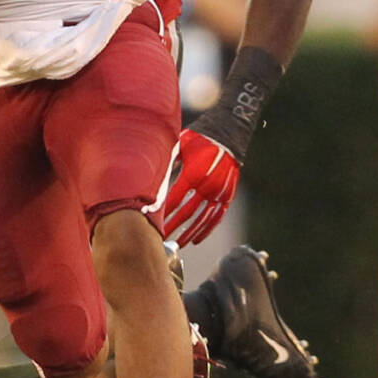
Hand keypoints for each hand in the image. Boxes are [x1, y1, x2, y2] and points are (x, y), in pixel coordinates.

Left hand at [149, 128, 241, 247]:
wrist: (228, 134)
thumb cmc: (199, 139)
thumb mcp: (180, 146)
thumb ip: (167, 162)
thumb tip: (149, 175)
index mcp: (193, 173)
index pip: (174, 199)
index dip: (162, 211)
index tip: (150, 221)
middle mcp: (207, 185)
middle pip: (187, 213)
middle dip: (172, 226)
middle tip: (160, 237)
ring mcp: (219, 192)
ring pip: (202, 219)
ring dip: (189, 233)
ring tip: (177, 243)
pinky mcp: (227, 195)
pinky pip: (217, 217)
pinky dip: (207, 230)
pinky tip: (197, 239)